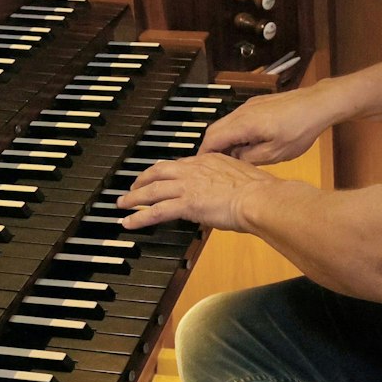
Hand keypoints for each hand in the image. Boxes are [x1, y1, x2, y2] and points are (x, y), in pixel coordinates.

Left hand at [118, 154, 282, 230]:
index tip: (160, 176)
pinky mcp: (185, 203)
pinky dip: (139, 217)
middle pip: (159, 171)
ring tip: (122, 204)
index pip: (181, 164)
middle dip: (143, 179)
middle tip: (133, 187)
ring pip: (152, 190)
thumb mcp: (242, 178)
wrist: (259, 197)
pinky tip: (129, 222)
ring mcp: (188, 185)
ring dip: (134, 198)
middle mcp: (195, 168)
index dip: (167, 171)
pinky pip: (156, 211)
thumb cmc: (259, 191)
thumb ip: (228, 183)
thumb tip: (227, 193)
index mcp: (210, 159)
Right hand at [197, 82, 347, 163]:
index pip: (212, 139)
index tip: (203, 167)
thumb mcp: (276, 153)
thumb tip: (235, 159)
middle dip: (212, 147)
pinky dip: (235, 131)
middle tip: (215, 165)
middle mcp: (242, 112)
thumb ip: (250, 157)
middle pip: (215, 129)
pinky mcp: (258, 104)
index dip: (205, 154)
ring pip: (226, 123)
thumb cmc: (301, 128)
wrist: (318, 104)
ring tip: (232, 157)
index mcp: (244, 124)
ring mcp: (250, 106)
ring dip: (225, 139)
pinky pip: (238, 119)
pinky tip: (247, 143)